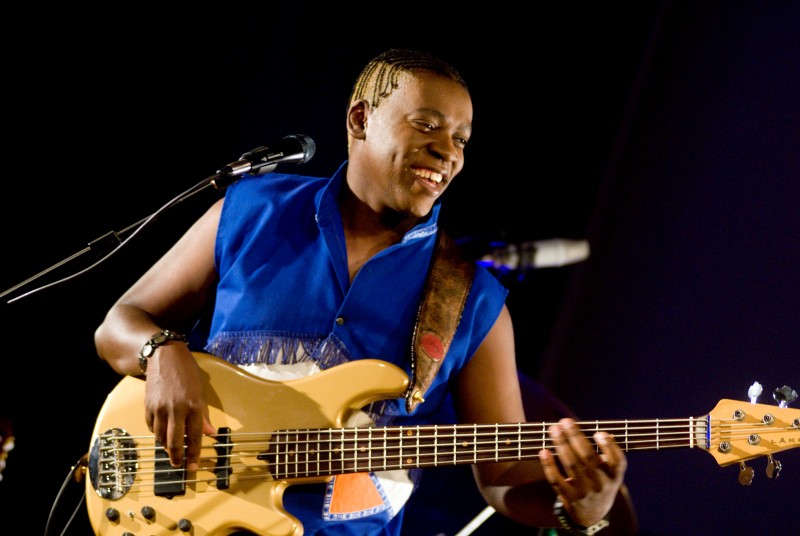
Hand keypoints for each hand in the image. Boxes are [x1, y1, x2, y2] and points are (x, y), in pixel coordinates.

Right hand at [143, 345, 215, 470]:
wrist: (164, 357)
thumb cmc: (187, 373)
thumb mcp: (201, 391)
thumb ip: (203, 415)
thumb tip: (209, 434)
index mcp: (193, 406)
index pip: (195, 437)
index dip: (194, 455)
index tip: (193, 468)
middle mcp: (176, 409)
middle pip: (174, 442)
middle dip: (176, 457)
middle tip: (178, 465)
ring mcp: (159, 409)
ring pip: (161, 437)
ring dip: (166, 446)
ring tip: (172, 450)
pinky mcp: (148, 407)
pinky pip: (152, 427)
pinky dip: (158, 433)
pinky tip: (163, 433)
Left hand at [539, 418, 626, 526]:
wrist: (592, 517)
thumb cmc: (600, 484)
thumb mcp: (610, 474)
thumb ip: (608, 456)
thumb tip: (603, 434)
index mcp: (615, 477)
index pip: (617, 461)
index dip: (608, 447)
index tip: (598, 433)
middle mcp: (602, 485)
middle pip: (588, 458)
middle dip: (576, 437)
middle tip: (565, 421)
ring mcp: (585, 493)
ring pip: (572, 466)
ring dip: (561, 445)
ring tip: (554, 430)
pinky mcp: (569, 498)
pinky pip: (557, 480)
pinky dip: (549, 465)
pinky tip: (544, 451)